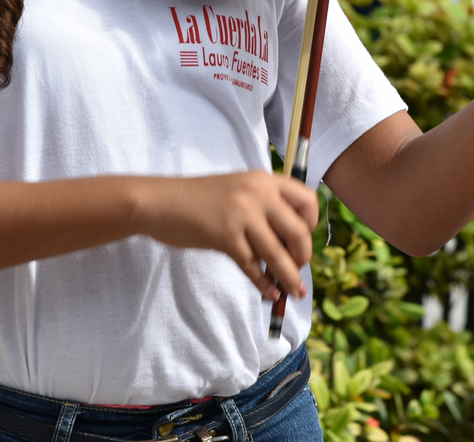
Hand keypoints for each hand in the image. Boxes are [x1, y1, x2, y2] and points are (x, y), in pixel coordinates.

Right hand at [139, 171, 318, 300]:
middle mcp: (258, 193)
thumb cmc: (199, 198)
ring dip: (289, 277)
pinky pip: (253, 266)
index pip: (307, 199)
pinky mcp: (226, 236)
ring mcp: (242, 215)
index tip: (303, 238)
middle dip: (303, 256)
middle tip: (298, 268)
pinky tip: (269, 293)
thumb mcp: (238, 189)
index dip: (311, 222)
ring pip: (278, 254)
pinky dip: (264, 284)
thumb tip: (290, 241)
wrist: (161, 202)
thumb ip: (263, 205)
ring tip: (294, 291)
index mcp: (264, 179)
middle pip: (298, 231)